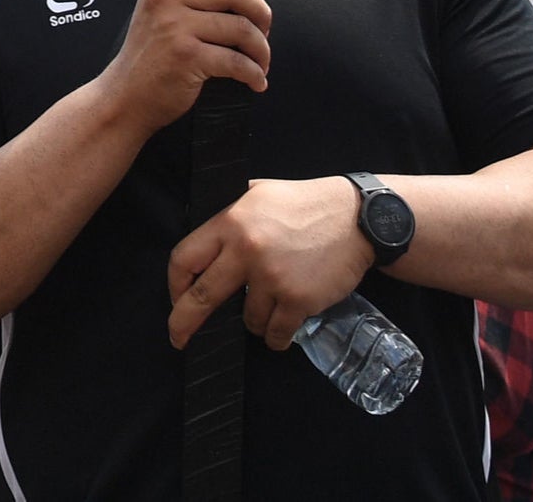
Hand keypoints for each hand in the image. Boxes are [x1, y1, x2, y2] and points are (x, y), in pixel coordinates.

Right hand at [100, 0, 269, 134]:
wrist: (125, 97)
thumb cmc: (148, 58)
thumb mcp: (156, 12)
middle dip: (261, 13)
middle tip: (264, 29)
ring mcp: (175, 27)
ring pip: (242, 28)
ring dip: (262, 49)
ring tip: (260, 61)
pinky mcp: (187, 57)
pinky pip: (238, 62)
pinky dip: (255, 74)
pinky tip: (255, 80)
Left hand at [167, 176, 376, 352]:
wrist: (358, 218)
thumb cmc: (306, 204)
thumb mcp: (258, 193)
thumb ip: (229, 212)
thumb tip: (205, 235)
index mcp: (231, 222)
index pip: (184, 258)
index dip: (174, 284)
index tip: (176, 299)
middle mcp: (246, 251)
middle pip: (202, 297)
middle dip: (184, 324)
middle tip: (178, 339)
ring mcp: (272, 278)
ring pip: (247, 320)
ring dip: (255, 320)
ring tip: (272, 303)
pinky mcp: (298, 300)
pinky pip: (276, 333)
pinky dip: (277, 335)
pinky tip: (284, 325)